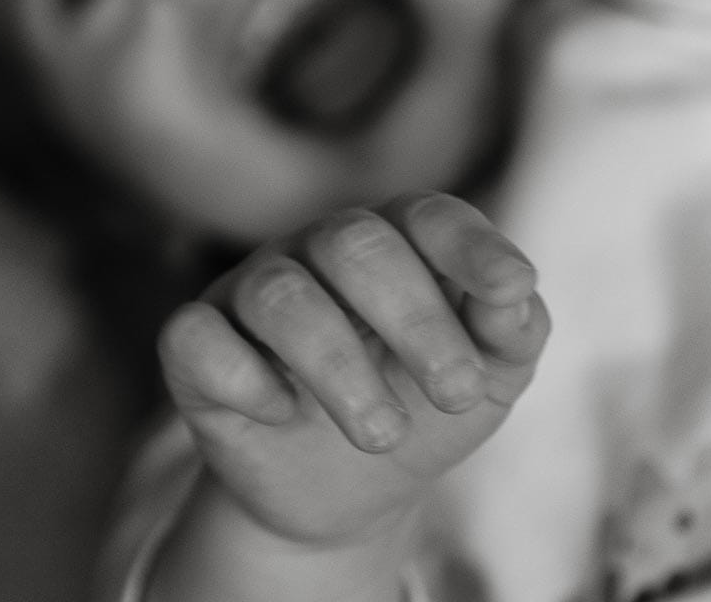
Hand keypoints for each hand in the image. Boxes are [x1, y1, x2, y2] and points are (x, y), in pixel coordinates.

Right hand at [163, 193, 547, 546]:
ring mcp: (249, 293)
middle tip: (455, 393)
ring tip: (383, 433)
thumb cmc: (422, 410)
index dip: (469, 244)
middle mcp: (316, 253)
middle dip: (414, 319)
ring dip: (339, 367)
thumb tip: (515, 292)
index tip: (511, 289)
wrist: (346, 495)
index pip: (426, 214)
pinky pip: (195, 337)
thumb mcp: (488, 380)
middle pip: (353, 243)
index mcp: (395, 244)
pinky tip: (281, 411)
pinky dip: (242, 376)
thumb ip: (511, 331)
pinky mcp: (196, 346)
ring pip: (278, 294)